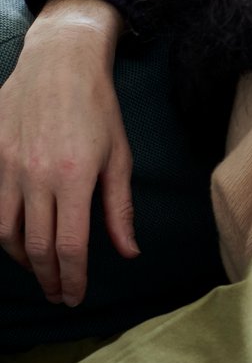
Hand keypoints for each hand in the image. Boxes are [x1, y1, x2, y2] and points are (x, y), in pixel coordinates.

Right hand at [0, 0, 136, 304]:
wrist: (58, 64)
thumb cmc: (97, 110)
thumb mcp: (119, 158)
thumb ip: (120, 208)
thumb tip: (128, 252)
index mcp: (73, 178)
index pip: (69, 246)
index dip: (71, 278)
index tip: (74, 297)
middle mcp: (34, 177)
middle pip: (36, 246)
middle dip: (48, 278)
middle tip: (58, 295)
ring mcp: (6, 167)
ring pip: (5, 233)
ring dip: (23, 260)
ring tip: (42, 270)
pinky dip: (5, 232)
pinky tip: (21, 239)